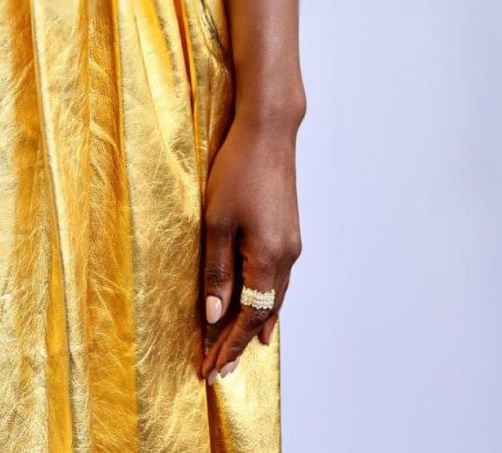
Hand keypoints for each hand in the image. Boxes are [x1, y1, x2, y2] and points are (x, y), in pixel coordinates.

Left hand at [198, 109, 301, 383]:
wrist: (269, 131)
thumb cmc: (236, 170)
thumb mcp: (216, 220)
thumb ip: (216, 270)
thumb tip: (214, 315)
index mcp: (267, 259)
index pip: (245, 317)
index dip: (227, 346)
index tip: (209, 370)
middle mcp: (286, 258)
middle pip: (261, 314)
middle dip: (237, 343)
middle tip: (218, 370)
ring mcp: (291, 245)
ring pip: (273, 298)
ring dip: (253, 324)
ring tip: (240, 350)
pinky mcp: (289, 232)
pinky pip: (278, 280)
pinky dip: (267, 302)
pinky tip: (263, 310)